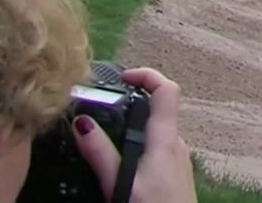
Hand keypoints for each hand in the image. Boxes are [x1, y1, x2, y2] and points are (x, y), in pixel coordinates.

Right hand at [73, 68, 196, 202]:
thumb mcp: (122, 186)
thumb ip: (102, 154)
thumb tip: (82, 122)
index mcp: (166, 140)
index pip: (167, 90)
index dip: (146, 75)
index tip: (121, 77)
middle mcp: (177, 144)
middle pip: (157, 111)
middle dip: (129, 106)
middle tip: (99, 110)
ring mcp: (178, 160)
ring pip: (155, 133)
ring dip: (131, 130)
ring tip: (101, 138)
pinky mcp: (175, 176)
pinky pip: (156, 151)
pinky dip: (138, 148)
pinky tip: (118, 164)